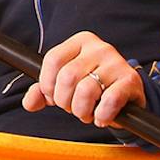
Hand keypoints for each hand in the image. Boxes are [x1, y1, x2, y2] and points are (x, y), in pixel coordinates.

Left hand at [24, 31, 143, 127]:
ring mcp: (116, 62)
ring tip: (87, 114)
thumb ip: (44, 92)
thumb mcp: (66, 85)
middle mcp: (99, 47)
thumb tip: (29, 103)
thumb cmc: (93, 87)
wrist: (128, 96)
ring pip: (86, 90)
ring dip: (82, 111)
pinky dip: (101, 115)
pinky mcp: (130, 80)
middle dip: (65, 102)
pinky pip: (109, 100)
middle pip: (67, 76)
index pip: (53, 59)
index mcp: (80, 42)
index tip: (53, 97)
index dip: (47, 84)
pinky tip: (102, 118)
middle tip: (73, 108)